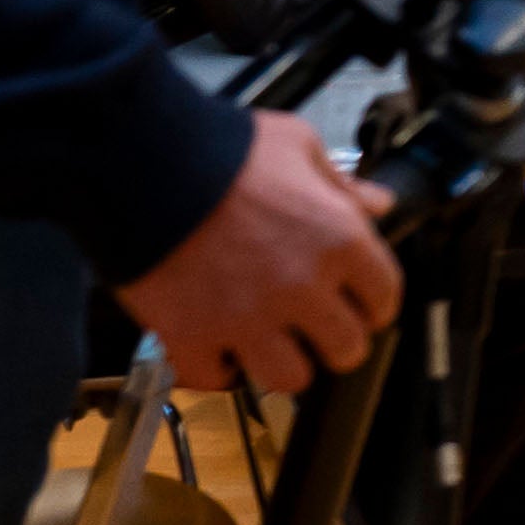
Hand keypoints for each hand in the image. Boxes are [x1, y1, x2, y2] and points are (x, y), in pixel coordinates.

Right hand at [121, 114, 399, 397]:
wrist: (140, 164)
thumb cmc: (220, 150)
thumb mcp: (297, 145)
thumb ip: (341, 182)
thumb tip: (376, 202)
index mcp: (338, 240)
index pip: (384, 297)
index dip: (375, 302)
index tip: (363, 303)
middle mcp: (301, 287)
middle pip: (347, 348)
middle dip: (337, 340)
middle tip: (318, 328)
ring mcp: (247, 318)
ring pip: (291, 377)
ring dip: (283, 363)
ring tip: (271, 344)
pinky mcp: (192, 336)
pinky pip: (214, 379)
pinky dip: (215, 370)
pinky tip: (216, 350)